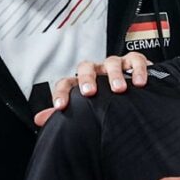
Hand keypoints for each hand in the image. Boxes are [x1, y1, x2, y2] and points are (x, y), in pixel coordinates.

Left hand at [35, 52, 151, 128]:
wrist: (134, 97)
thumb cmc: (107, 102)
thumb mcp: (86, 110)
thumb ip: (65, 115)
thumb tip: (40, 120)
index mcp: (82, 83)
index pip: (66, 83)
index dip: (61, 93)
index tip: (60, 107)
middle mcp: (97, 72)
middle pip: (86, 68)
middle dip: (87, 79)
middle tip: (89, 92)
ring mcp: (115, 66)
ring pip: (111, 63)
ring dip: (114, 76)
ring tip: (119, 90)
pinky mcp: (134, 63)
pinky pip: (135, 60)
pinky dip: (138, 69)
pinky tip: (140, 83)